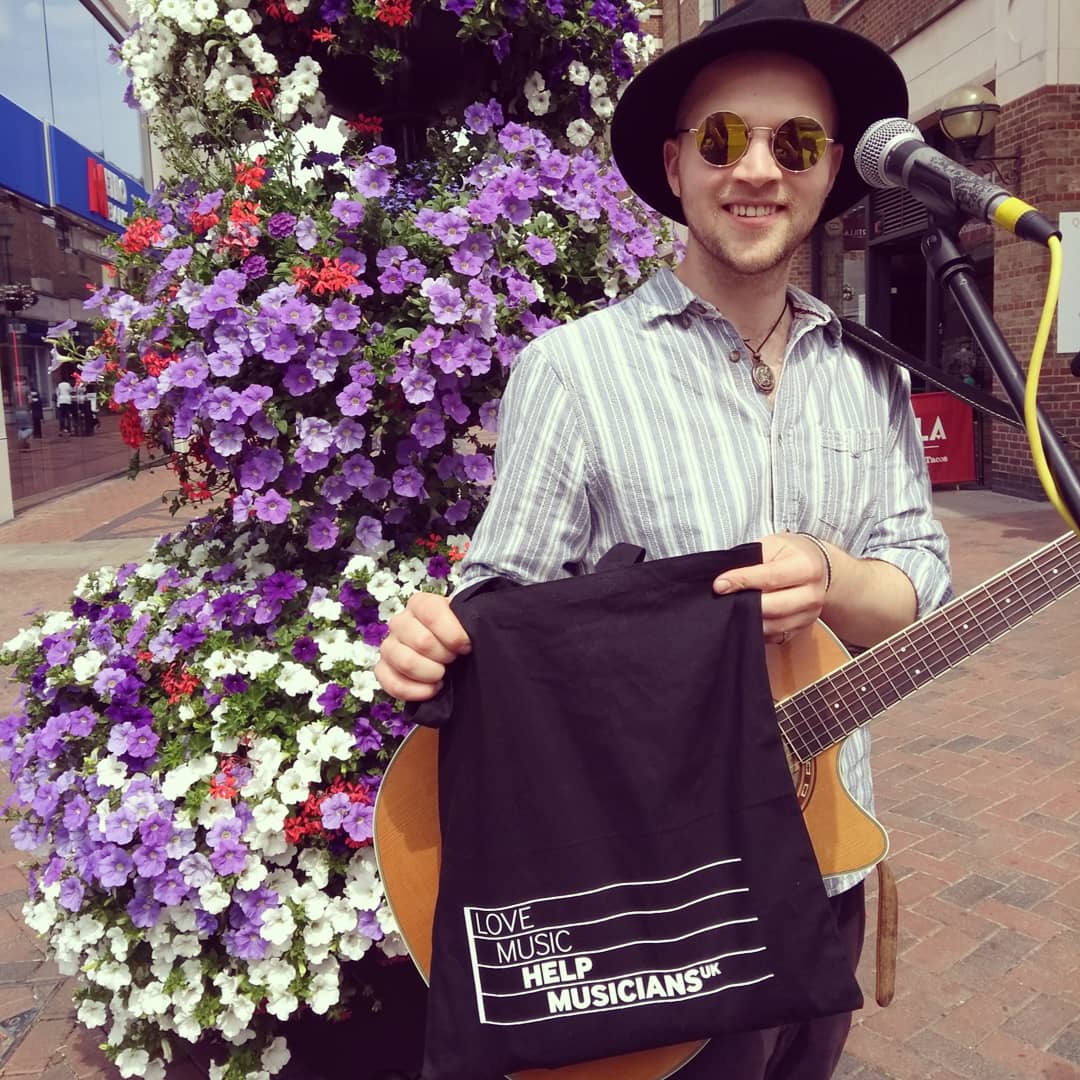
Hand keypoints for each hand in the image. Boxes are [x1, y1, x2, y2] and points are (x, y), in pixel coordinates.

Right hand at [375, 592, 471, 700]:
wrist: (448, 650)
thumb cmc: (456, 634)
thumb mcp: (465, 621)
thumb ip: (468, 622)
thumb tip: (467, 638)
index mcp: (419, 604)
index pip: (432, 613)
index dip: (453, 634)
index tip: (466, 646)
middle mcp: (399, 622)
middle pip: (422, 641)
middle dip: (445, 656)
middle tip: (453, 659)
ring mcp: (388, 646)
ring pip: (406, 663)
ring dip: (431, 673)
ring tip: (443, 674)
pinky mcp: (382, 670)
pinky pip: (393, 684)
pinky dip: (416, 691)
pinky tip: (432, 689)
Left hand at [712, 533, 830, 643]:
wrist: (821, 566)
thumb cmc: (791, 553)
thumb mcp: (773, 545)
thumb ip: (752, 561)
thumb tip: (726, 580)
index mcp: (806, 567)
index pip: (770, 577)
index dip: (741, 581)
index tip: (719, 585)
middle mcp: (812, 594)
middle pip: (773, 607)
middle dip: (745, 605)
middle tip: (723, 599)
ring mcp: (810, 614)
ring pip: (774, 625)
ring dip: (749, 619)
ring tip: (733, 609)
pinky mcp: (803, 628)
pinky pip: (776, 635)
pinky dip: (758, 630)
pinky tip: (746, 618)